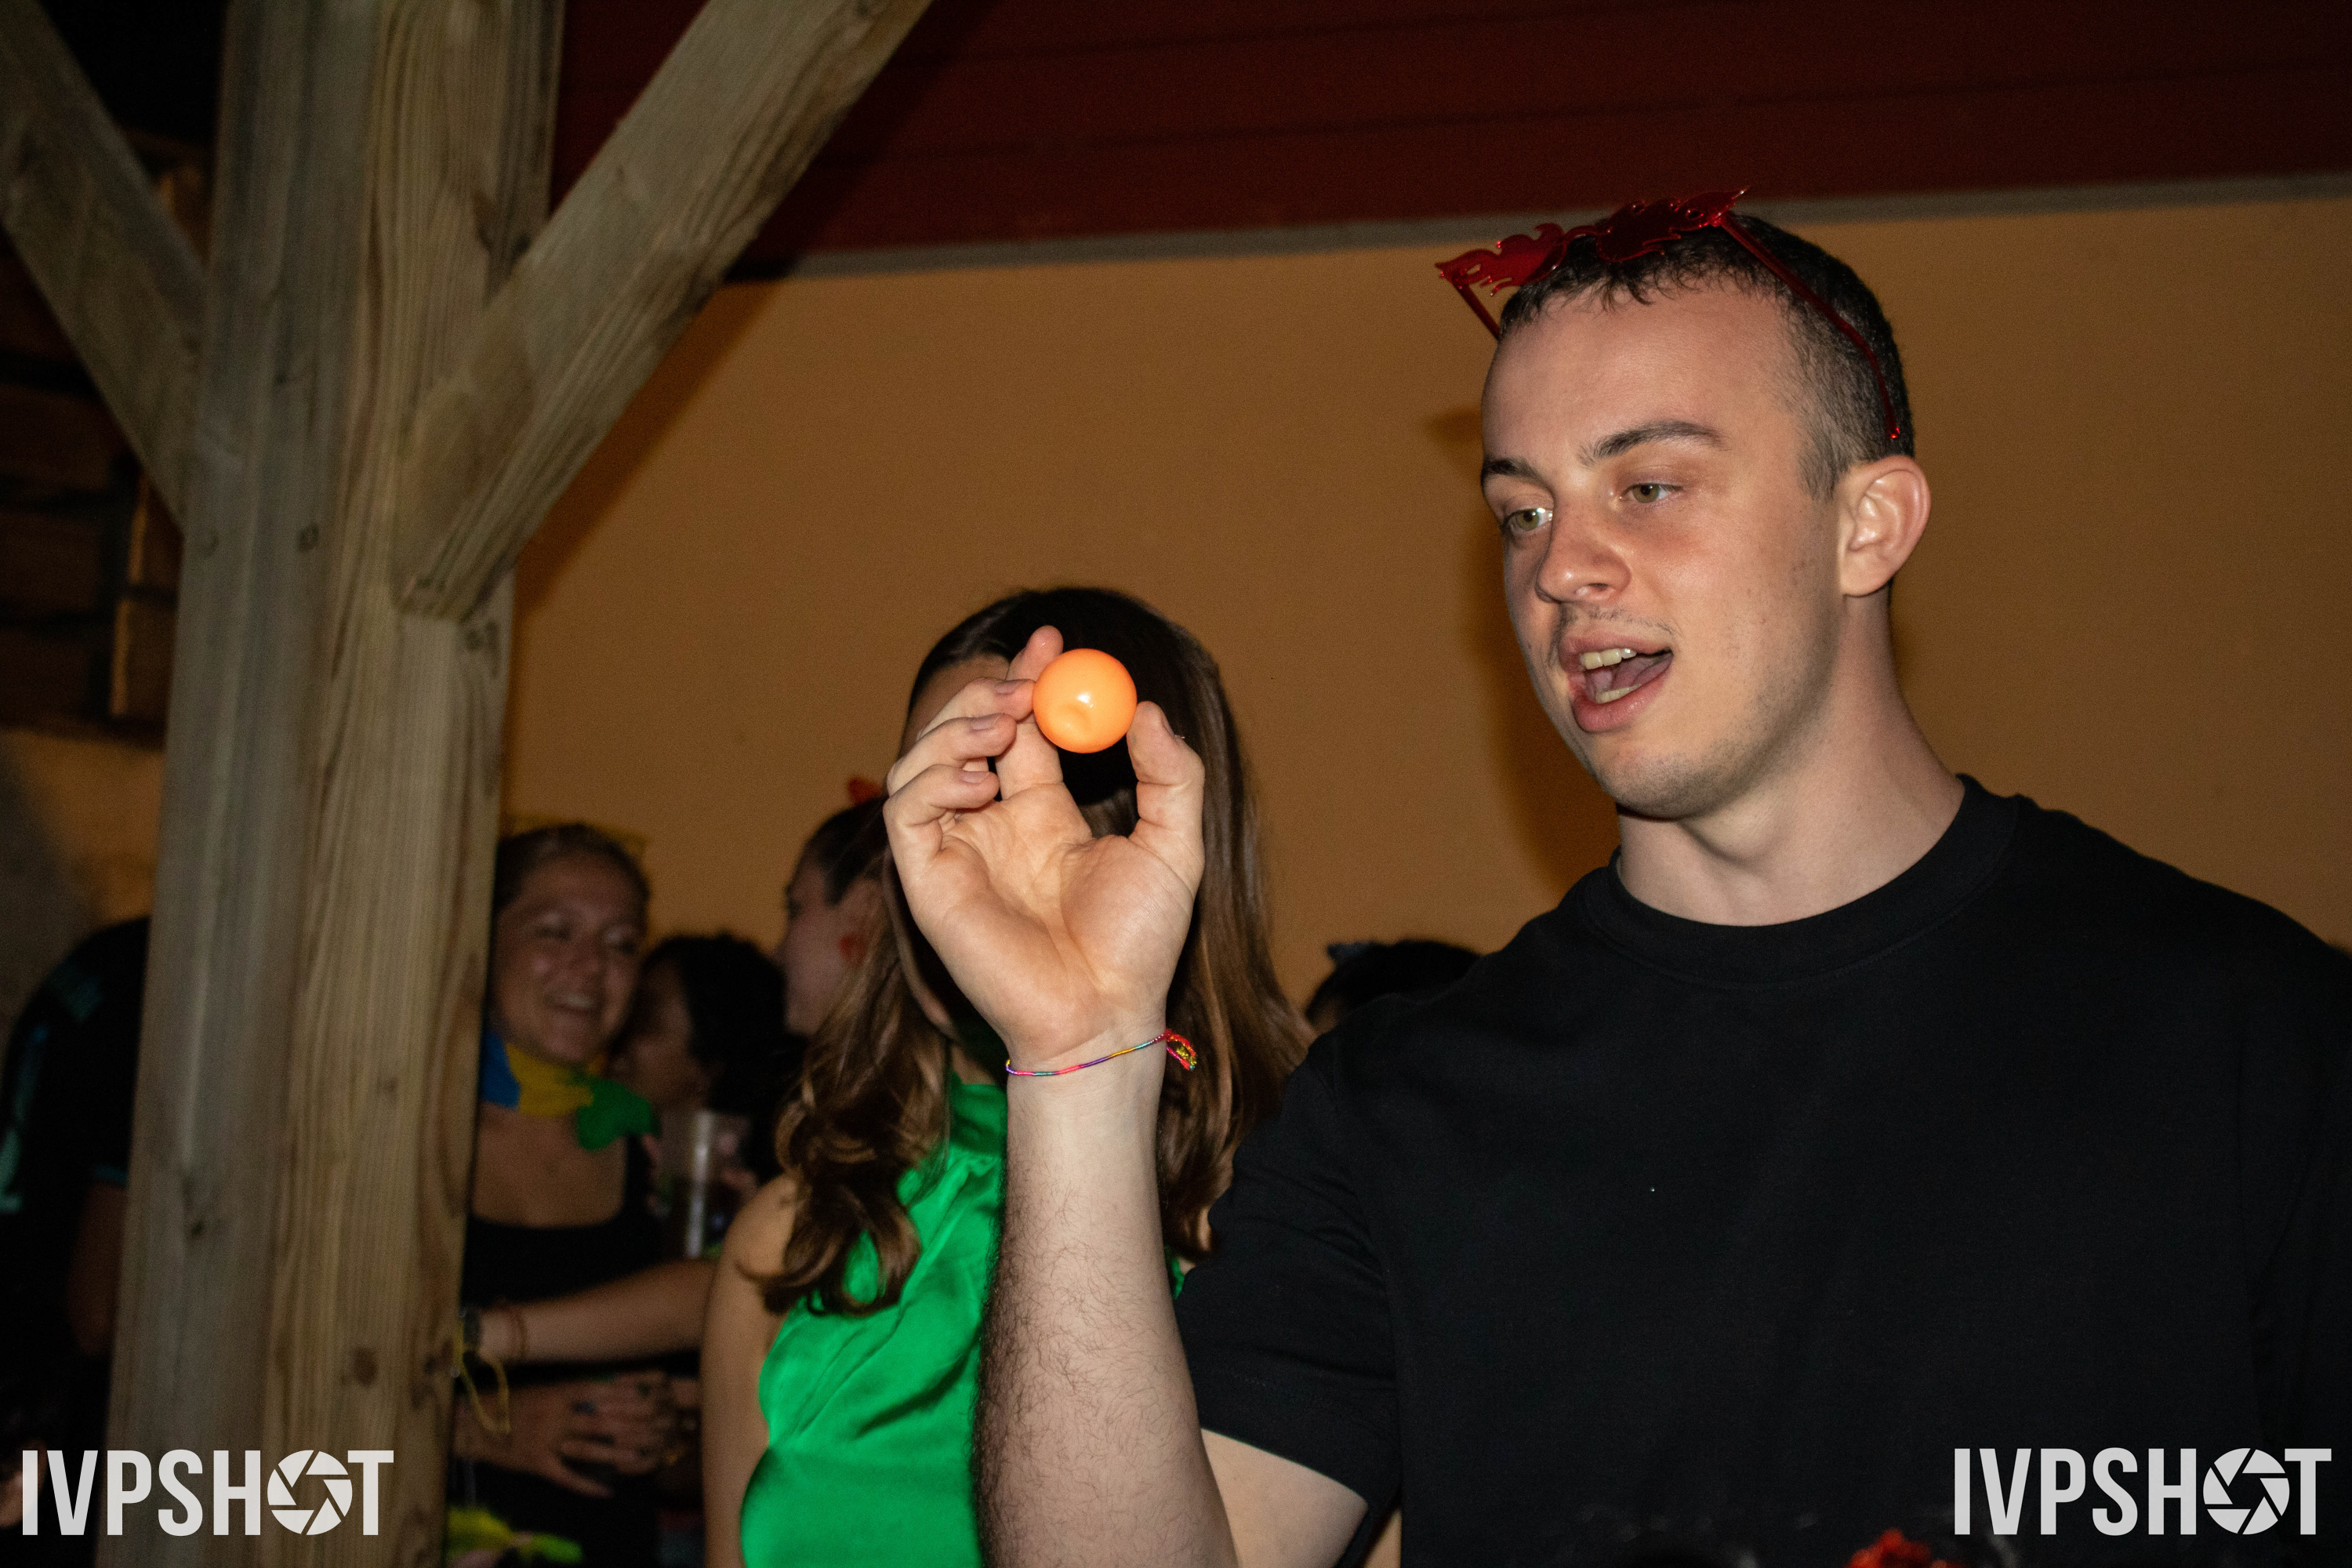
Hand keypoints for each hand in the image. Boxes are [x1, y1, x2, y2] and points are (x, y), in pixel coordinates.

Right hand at [455, 1375, 677, 1495]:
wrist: (476, 1425)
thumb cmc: (515, 1403)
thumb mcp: (544, 1389)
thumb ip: (574, 1390)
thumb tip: (613, 1385)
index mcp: (558, 1392)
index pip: (601, 1389)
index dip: (628, 1391)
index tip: (654, 1392)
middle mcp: (555, 1415)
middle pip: (600, 1419)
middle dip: (631, 1424)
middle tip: (657, 1427)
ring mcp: (546, 1440)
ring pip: (587, 1448)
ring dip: (615, 1454)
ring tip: (640, 1456)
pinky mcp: (537, 1464)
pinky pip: (566, 1476)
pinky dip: (587, 1485)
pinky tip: (607, 1492)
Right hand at [885, 626, 1204, 1069]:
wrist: (1104, 1012)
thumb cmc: (1139, 944)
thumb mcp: (1176, 845)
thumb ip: (1170, 774)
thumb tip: (1149, 709)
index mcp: (1041, 816)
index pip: (1023, 730)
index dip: (1030, 680)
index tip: (1052, 640)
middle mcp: (991, 828)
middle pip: (966, 734)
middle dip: (989, 694)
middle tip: (1024, 682)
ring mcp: (956, 853)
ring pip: (921, 763)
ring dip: (955, 729)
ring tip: (1003, 726)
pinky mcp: (927, 880)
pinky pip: (905, 812)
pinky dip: (932, 781)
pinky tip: (980, 782)